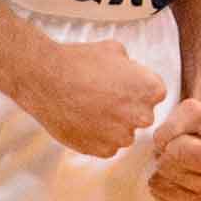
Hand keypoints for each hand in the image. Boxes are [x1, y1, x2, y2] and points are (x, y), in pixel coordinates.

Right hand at [18, 39, 165, 157]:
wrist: (45, 79)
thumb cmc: (79, 61)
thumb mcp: (114, 50)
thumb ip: (131, 67)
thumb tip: (131, 74)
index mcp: (150, 90)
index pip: (155, 93)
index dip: (137, 88)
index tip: (121, 84)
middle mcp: (141, 117)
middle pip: (141, 116)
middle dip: (127, 108)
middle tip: (104, 96)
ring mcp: (121, 137)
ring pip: (123, 133)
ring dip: (112, 124)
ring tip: (90, 108)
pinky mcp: (102, 151)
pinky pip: (106, 146)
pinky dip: (97, 137)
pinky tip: (82, 120)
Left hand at [150, 99, 200, 200]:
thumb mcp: (193, 110)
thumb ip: (172, 124)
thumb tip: (159, 146)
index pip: (181, 154)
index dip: (173, 143)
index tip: (183, 138)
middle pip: (169, 170)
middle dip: (165, 155)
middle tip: (178, 149)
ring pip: (163, 186)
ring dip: (161, 170)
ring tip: (178, 162)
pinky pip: (163, 200)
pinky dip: (162, 185)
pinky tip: (176, 176)